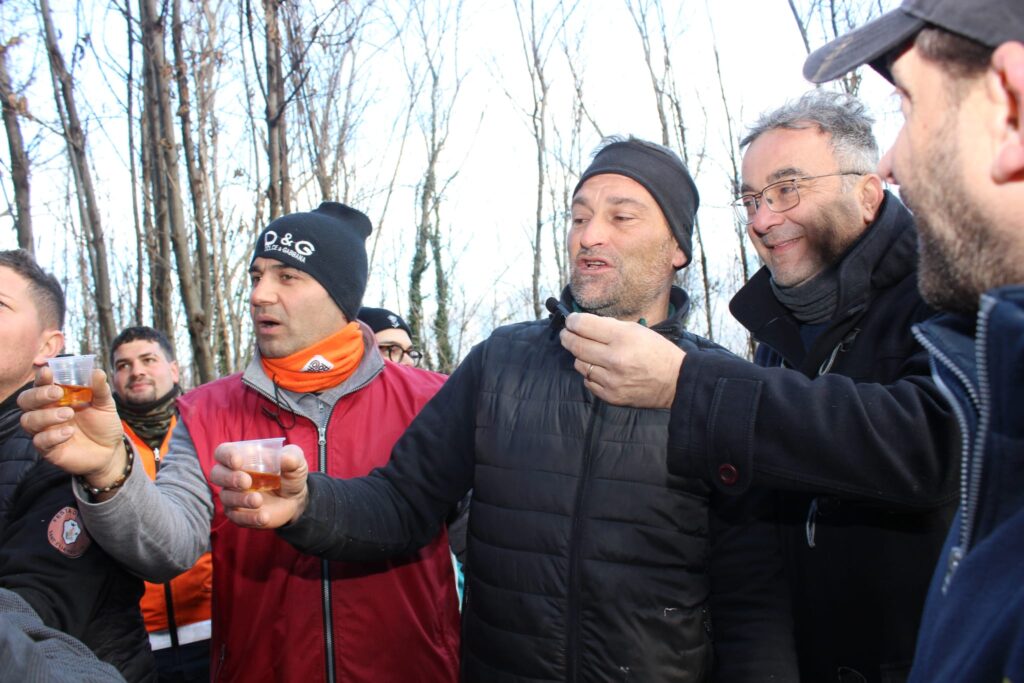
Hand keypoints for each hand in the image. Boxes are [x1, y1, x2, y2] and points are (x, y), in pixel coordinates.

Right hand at [18, 366, 127, 485]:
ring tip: (68, 414)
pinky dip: (52, 436)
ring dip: (46, 416)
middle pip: (26, 400)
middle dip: (38, 395)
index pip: (41, 383)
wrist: (110, 450)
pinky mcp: (48, 449)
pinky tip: (69, 432)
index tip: (48, 372)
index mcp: (57, 397)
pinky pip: (39, 441)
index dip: (42, 377)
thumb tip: (97, 372)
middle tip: (57, 393)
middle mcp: (46, 412)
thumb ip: (100, 388)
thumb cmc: (103, 423)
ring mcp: (45, 430)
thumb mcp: (105, 404)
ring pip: (28, 420)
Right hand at [211, 444, 308, 528]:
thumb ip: (291, 457)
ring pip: (226, 497)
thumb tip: (283, 458)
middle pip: (217, 474)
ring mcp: (233, 496)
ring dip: (241, 499)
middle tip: (246, 482)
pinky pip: (236, 517)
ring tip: (258, 501)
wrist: (295, 499)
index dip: (227, 455)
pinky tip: (263, 516)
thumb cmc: (289, 473)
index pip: (223, 452)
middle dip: (229, 478)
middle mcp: (232, 475)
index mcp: (242, 457)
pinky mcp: (239, 514)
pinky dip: (249, 517)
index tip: (239, 461)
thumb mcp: (295, 461)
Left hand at [559, 312, 684, 408]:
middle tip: (566, 334)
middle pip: (576, 345)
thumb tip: (583, 324)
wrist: (675, 381)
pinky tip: (600, 370)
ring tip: (589, 353)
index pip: (583, 325)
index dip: (572, 321)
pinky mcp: (611, 396)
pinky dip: (590, 374)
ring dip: (580, 356)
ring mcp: (611, 380)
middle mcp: (614, 359)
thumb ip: (609, 327)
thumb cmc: (656, 351)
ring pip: (579, 364)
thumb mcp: (637, 330)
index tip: (570, 321)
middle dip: (567, 337)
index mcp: (622, 338)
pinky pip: (588, 381)